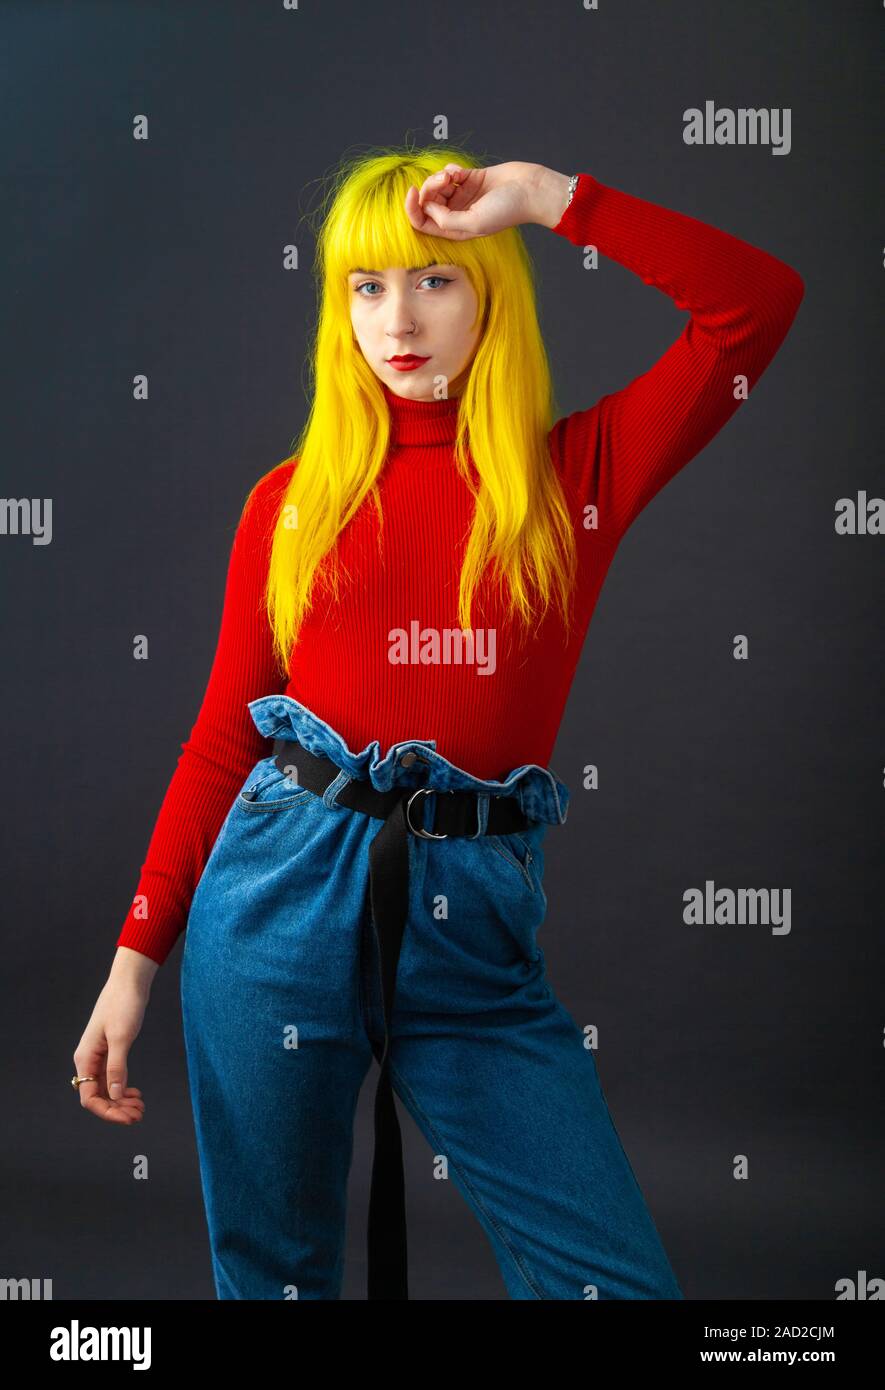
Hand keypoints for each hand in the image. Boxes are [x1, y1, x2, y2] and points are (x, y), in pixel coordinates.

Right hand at [73, 950, 154, 1123]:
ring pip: (106, 1089)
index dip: (108, 1112)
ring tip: (140, 1107)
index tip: (128, 1117)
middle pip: (97, 1096)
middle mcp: (88, 1060)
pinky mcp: (110, 1051)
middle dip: (116, 1109)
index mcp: (86, 1058)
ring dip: (121, 1101)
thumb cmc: (123, 1005)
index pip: (89, 1098)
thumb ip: (117, 1067)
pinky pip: (112, 1078)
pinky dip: (123, 1089)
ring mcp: (99, 1057)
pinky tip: (135, 1093)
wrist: (129, 982)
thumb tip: (116, 1095)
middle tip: (139, 1114)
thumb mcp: (122, 1037)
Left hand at [404, 161, 570, 240]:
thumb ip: (445, 219)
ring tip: (452, 175)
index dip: (412, 208)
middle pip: (428, 201)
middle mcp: (457, 214)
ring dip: (439, 176)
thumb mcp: (473, 222)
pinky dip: (450, 169)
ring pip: (437, 185)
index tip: (412, 191)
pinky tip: (460, 171)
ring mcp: (463, 196)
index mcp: (456, 230)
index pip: (423, 222)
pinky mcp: (470, 179)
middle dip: (429, 188)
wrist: (530, 190)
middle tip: (444, 180)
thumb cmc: (507, 210)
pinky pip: (449, 172)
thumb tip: (425, 206)